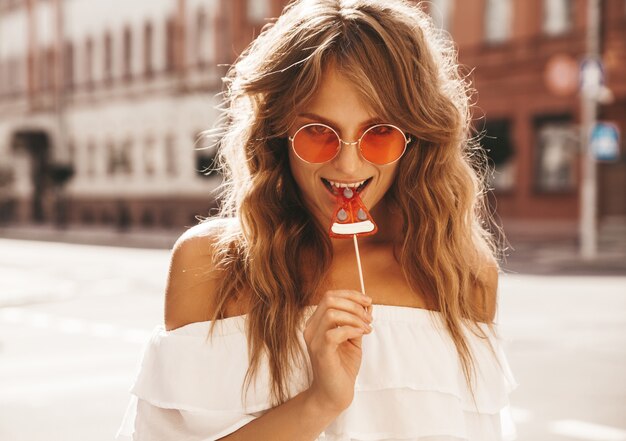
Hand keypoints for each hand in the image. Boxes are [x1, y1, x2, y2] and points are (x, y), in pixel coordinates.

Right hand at [303, 290, 372, 412]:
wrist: (334, 395)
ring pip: (331, 313)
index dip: (351, 294)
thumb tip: (368, 304)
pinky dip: (351, 329)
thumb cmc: (342, 368)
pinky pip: (333, 333)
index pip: (330, 296)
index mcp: (317, 323)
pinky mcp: (321, 353)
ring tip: (366, 328)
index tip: (368, 301)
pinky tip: (361, 335)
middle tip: (368, 318)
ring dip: (354, 317)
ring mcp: (314, 341)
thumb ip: (357, 321)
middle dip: (354, 304)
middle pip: (329, 299)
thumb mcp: (353, 339)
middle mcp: (312, 329)